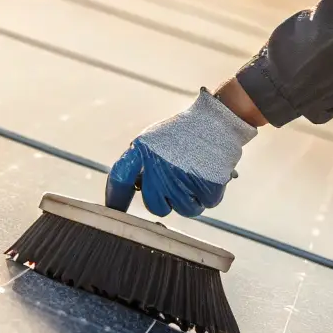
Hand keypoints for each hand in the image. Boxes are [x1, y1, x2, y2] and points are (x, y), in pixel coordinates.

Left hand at [105, 89, 257, 216]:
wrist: (216, 121)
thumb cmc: (182, 133)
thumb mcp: (151, 140)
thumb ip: (137, 164)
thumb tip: (129, 192)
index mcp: (142, 153)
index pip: (120, 180)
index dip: (116, 198)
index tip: (115, 210)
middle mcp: (159, 170)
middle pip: (156, 206)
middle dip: (165, 200)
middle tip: (176, 183)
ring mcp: (183, 181)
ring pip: (184, 209)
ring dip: (190, 198)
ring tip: (195, 175)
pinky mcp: (207, 188)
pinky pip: (205, 204)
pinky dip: (208, 193)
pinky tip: (209, 174)